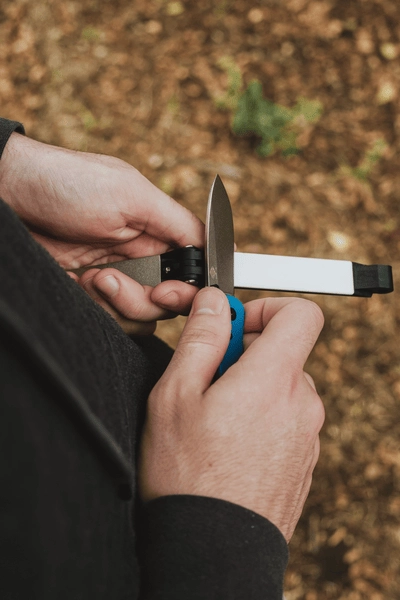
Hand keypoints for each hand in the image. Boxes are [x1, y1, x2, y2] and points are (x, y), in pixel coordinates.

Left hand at [0, 133, 203, 333]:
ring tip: (91, 276)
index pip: (195, 270)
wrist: (9, 195)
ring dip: (117, 303)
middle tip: (112, 280)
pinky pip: (113, 319)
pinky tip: (79, 282)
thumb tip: (219, 244)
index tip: (166, 292)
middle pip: (169, 301)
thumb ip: (179, 222)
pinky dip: (98, 308)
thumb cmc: (68, 185)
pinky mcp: (93, 293)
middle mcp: (143, 257)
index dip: (189, 290)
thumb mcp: (131, 194)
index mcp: (159, 232)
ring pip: (142, 316)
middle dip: (144, 299)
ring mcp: (118, 277)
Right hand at [138, 287, 324, 541]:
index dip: (266, 307)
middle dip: (246, 354)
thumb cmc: (187, 478)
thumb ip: (201, 339)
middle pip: (284, 352)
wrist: (212, 551)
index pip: (299, 313)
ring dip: (252, 388)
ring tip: (215, 421)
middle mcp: (301, 404)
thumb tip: (215, 304)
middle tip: (208, 381)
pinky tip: (229, 446)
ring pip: (282, 386)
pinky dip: (262, 417)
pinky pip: (287, 418)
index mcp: (272, 380)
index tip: (236, 325)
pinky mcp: (304, 458)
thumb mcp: (176, 395)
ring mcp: (307, 434)